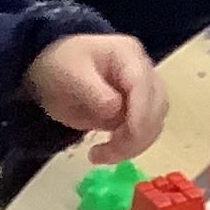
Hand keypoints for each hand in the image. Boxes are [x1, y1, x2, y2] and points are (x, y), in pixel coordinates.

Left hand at [28, 33, 167, 162]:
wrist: (53, 73)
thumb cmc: (61, 66)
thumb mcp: (70, 74)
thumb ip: (93, 91)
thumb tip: (115, 109)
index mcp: (127, 54)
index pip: (143, 83)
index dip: (140, 111)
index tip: (128, 136)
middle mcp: (143, 72)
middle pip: (156, 106)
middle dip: (136, 134)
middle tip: (105, 152)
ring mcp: (143, 93)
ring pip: (154, 124)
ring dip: (133, 145)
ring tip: (100, 154)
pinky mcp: (138, 112)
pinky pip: (143, 134)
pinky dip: (129, 148)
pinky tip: (106, 152)